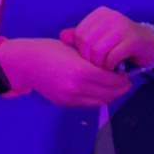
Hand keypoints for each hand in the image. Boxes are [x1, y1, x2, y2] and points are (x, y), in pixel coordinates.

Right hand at [0, 37, 132, 106]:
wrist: (27, 63)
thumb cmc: (51, 50)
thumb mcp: (75, 49)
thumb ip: (94, 59)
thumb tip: (114, 66)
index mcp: (81, 70)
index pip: (111, 79)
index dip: (122, 78)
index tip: (127, 74)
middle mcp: (76, 87)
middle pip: (108, 93)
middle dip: (120, 89)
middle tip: (126, 82)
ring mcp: (70, 97)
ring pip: (99, 101)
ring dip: (110, 95)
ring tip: (115, 87)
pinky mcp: (65, 103)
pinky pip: (87, 103)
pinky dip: (97, 98)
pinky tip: (99, 90)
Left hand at [62, 5, 153, 72]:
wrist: (149, 44)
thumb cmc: (120, 42)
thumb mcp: (99, 37)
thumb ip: (81, 36)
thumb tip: (61, 36)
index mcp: (100, 14)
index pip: (80, 33)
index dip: (81, 50)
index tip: (88, 59)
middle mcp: (111, 16)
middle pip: (87, 42)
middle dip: (90, 59)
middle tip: (97, 66)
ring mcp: (123, 26)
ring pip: (98, 50)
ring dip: (100, 64)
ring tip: (105, 68)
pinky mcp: (132, 39)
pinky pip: (112, 57)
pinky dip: (110, 67)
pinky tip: (114, 68)